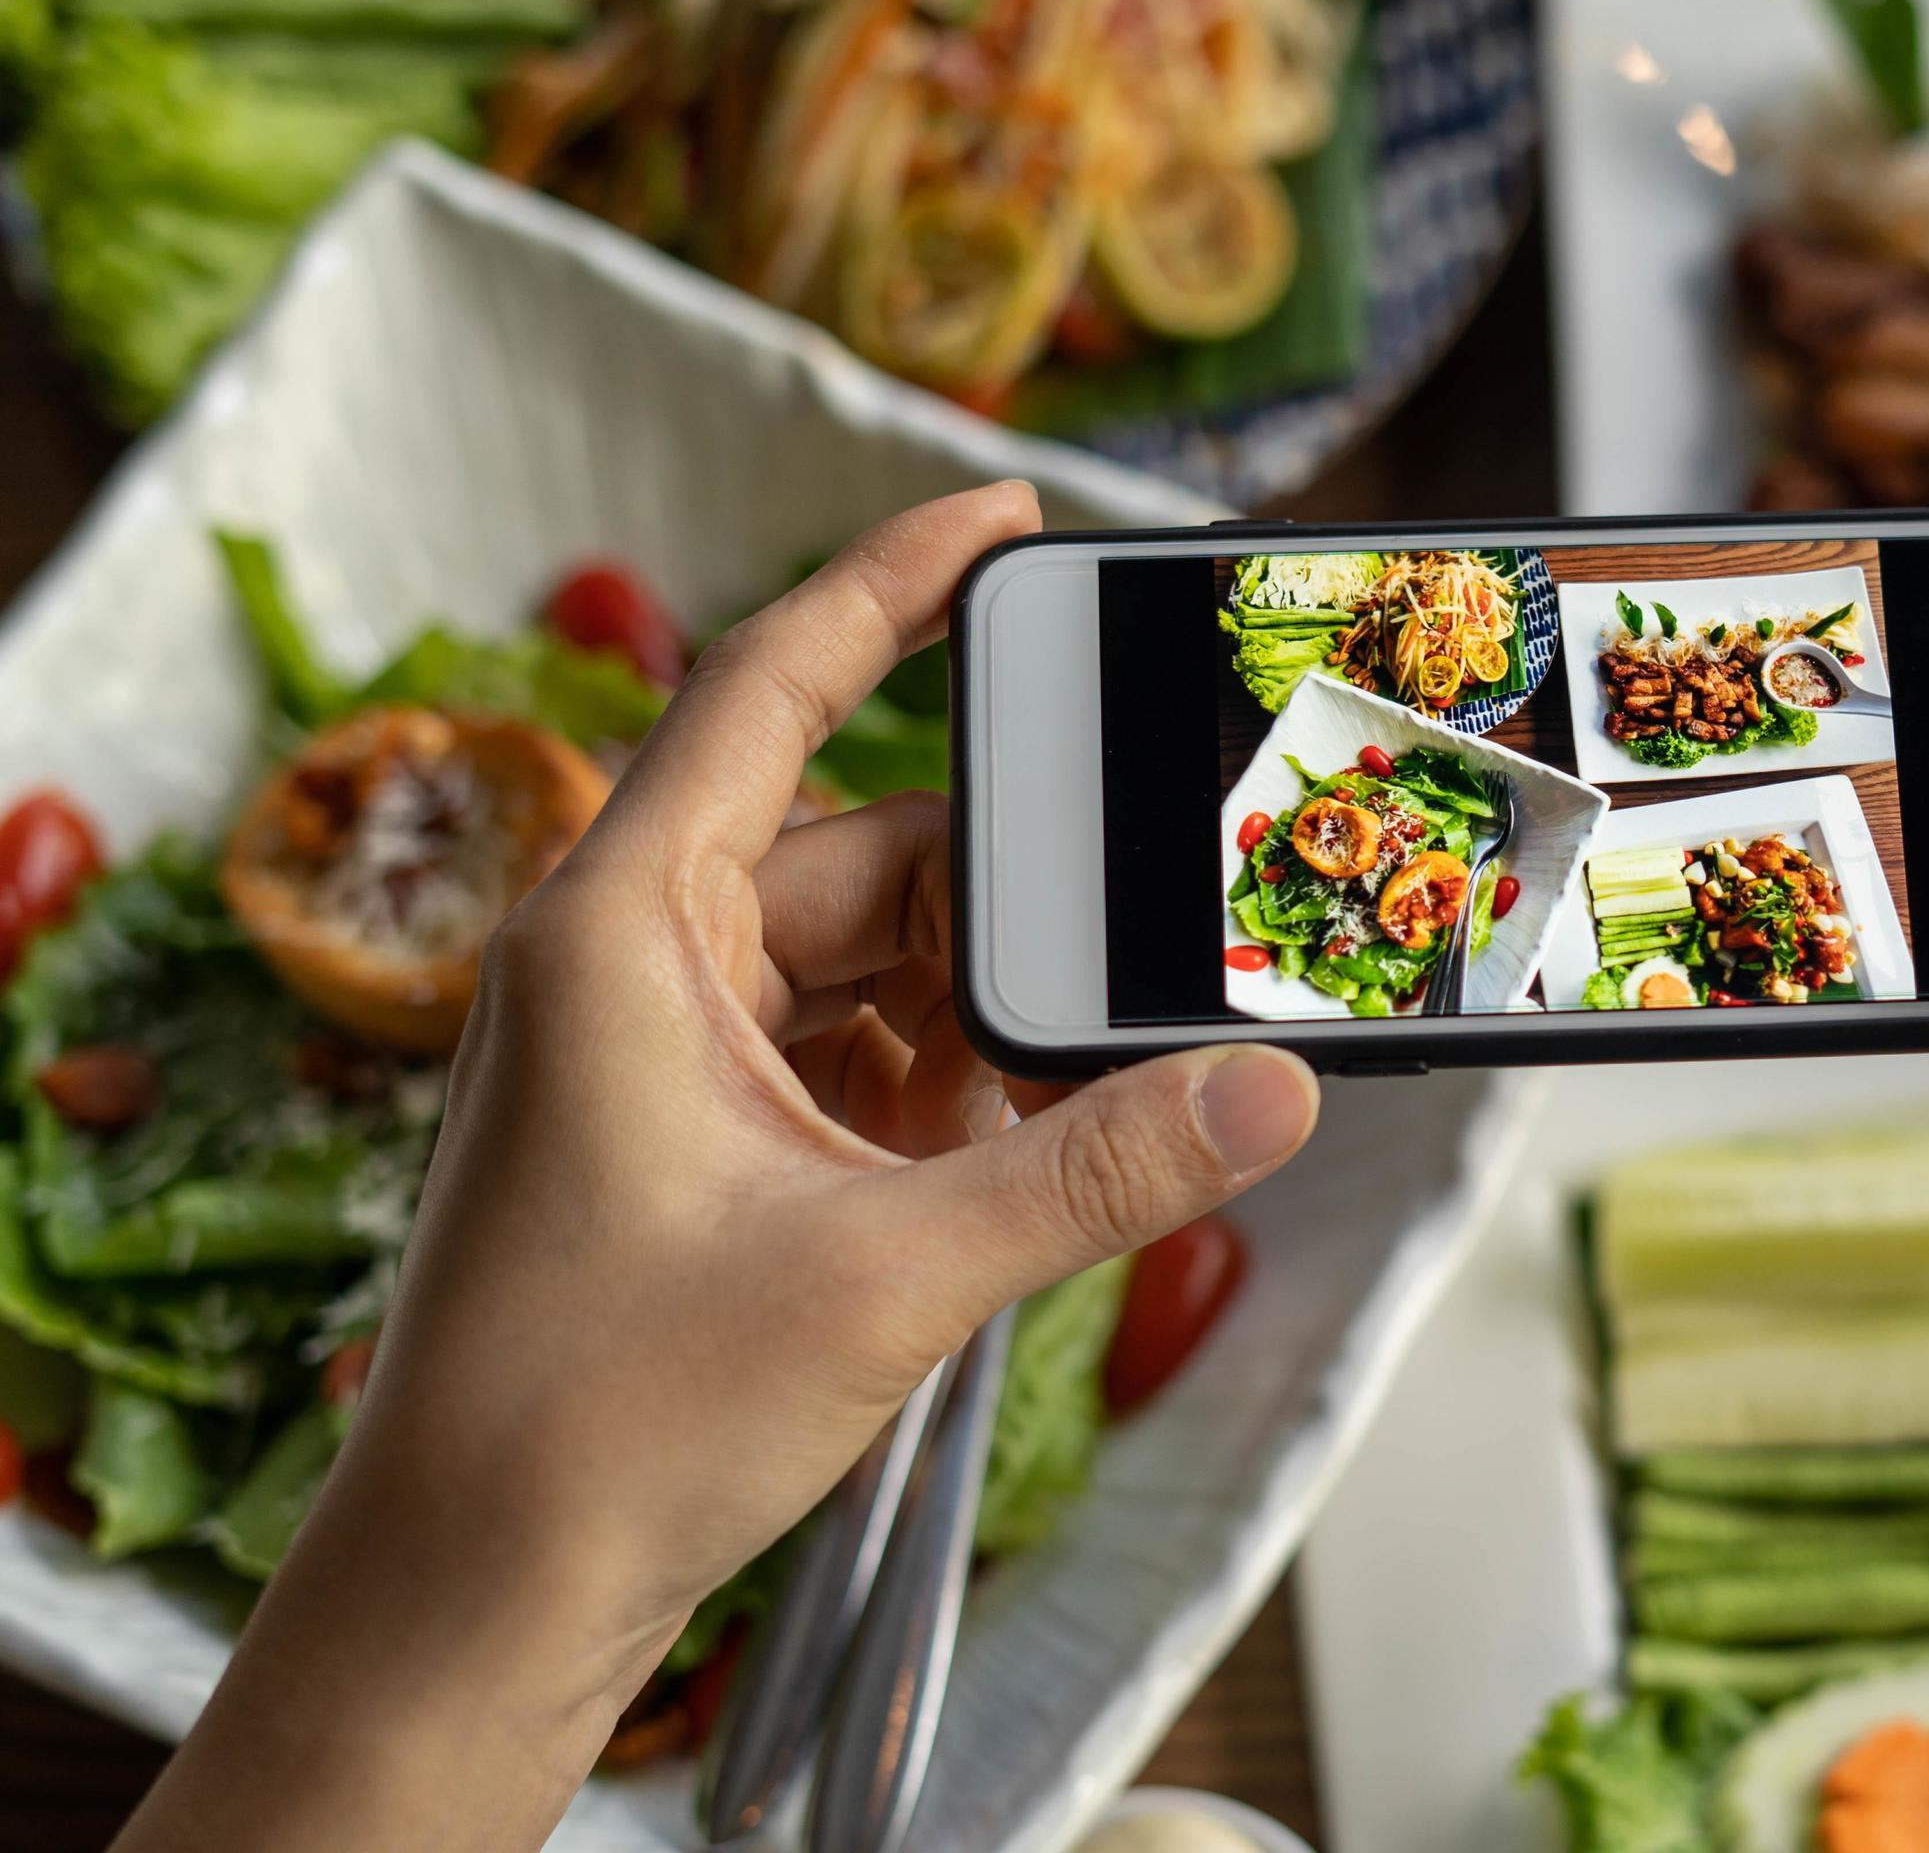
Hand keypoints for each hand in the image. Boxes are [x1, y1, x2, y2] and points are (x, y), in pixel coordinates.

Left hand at [119, 485, 1321, 1852]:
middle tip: (1143, 932)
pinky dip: (944, 1086)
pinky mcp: (694, 1133)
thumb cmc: (596, 1425)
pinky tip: (1027, 1147)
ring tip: (1094, 1087)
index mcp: (618, 929)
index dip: (889, 582)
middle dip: (1008, 906)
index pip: (766, 683)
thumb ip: (1093, 1172)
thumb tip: (1266, 1092)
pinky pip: (851, 1053)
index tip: (1003, 514)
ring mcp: (660, 1051)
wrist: (479, 1597)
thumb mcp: (884, 1275)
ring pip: (870, 965)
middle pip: (866, 851)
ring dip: (983, 1019)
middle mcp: (630, 961)